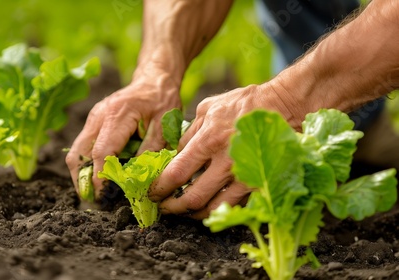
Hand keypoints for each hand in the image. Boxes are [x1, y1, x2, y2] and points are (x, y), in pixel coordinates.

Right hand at [66, 71, 180, 199]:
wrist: (154, 80)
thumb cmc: (162, 101)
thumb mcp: (164, 126)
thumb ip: (150, 152)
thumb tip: (136, 179)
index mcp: (117, 115)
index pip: (101, 152)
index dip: (99, 178)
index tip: (103, 197)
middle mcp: (98, 116)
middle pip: (78, 154)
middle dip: (83, 181)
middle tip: (95, 201)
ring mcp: (93, 119)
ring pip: (76, 152)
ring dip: (82, 175)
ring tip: (97, 194)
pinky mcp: (93, 123)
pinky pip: (83, 148)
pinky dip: (87, 165)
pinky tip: (100, 177)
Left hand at [148, 84, 299, 218]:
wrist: (284, 105)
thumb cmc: (244, 104)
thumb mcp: (207, 109)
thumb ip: (188, 133)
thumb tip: (175, 155)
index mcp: (209, 141)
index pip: (176, 174)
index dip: (160, 189)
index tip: (153, 194)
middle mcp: (226, 163)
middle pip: (193, 199)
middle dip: (174, 208)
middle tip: (165, 208)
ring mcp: (245, 177)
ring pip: (215, 209)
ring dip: (196, 214)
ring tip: (187, 211)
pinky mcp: (261, 185)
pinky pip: (236, 207)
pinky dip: (221, 210)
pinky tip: (212, 206)